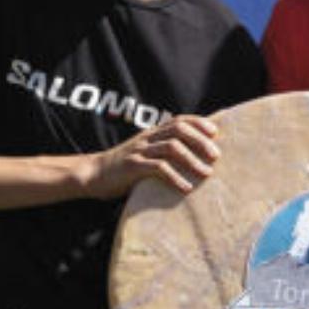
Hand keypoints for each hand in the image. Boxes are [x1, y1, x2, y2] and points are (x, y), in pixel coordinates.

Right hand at [82, 115, 219, 198]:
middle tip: (216, 156)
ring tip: (206, 173)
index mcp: (152, 133)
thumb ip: (163, 151)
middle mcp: (147, 138)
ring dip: (192, 160)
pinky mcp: (132, 167)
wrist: (93, 175)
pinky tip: (186, 188)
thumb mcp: (145, 153)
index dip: (198, 122)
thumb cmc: (124, 168)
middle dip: (200, 141)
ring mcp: (139, 151)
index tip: (215, 132)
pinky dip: (175, 178)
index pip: (179, 120)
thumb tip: (193, 158)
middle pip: (179, 130)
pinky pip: (158, 168)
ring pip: (172, 148)